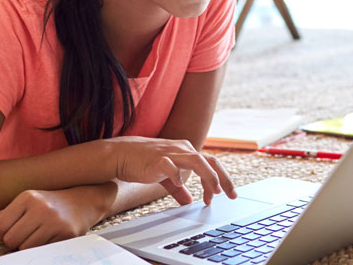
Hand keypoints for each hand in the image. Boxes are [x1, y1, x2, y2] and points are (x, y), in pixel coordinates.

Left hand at [0, 184, 114, 249]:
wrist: (84, 201)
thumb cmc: (50, 203)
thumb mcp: (26, 203)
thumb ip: (3, 215)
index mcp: (27, 197)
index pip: (0, 226)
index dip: (0, 234)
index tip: (9, 231)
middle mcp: (40, 207)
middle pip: (11, 239)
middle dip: (13, 242)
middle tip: (22, 235)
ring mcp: (54, 221)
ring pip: (25, 247)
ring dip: (26, 246)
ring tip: (35, 236)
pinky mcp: (66, 234)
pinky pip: (41, 250)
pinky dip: (40, 248)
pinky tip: (47, 238)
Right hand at [104, 136, 235, 205]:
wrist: (121, 155)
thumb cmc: (144, 163)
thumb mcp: (166, 177)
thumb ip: (178, 189)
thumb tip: (188, 202)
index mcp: (187, 151)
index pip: (211, 163)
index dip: (220, 180)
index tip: (222, 196)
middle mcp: (182, 149)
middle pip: (211, 161)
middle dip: (223, 178)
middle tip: (231, 195)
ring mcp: (170, 153)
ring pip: (197, 160)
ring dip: (209, 176)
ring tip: (214, 192)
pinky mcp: (157, 159)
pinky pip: (171, 166)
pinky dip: (178, 175)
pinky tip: (180, 185)